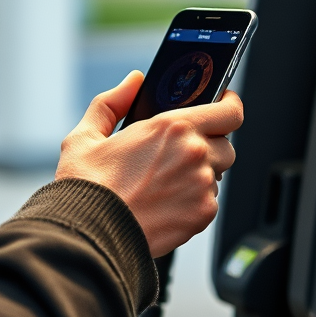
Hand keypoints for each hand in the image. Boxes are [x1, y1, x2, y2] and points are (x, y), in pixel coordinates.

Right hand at [55, 71, 241, 256]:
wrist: (90, 235)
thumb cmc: (87, 187)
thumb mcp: (86, 135)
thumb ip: (112, 102)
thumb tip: (132, 82)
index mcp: (173, 126)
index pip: (229, 110)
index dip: (229, 106)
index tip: (223, 104)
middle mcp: (195, 153)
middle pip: (225, 145)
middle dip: (208, 146)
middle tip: (179, 154)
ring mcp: (202, 186)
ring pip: (217, 175)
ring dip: (200, 175)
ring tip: (165, 183)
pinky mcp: (203, 214)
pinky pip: (209, 201)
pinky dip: (194, 201)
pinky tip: (165, 203)